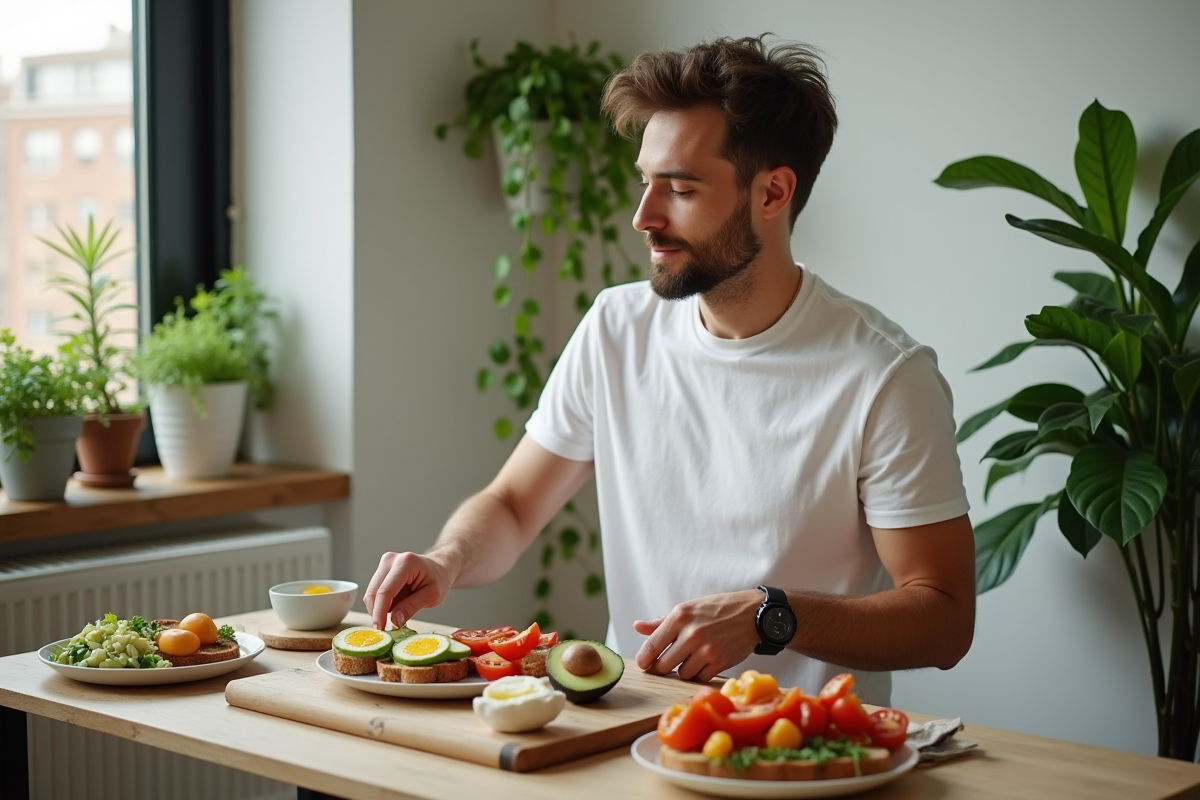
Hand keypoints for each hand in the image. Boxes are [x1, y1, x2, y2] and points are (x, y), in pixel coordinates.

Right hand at [363, 551, 452, 630]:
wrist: (439, 567)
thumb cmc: (439, 579)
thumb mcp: (433, 595)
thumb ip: (413, 607)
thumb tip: (394, 621)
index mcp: (406, 563)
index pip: (386, 591)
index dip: (380, 612)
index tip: (380, 629)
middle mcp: (391, 560)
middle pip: (374, 592)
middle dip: (377, 613)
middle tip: (385, 630)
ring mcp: (384, 564)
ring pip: (371, 593)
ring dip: (379, 608)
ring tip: (396, 614)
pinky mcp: (381, 570)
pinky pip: (374, 592)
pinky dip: (381, 604)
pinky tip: (394, 607)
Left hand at [633, 589, 762, 682]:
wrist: (753, 613)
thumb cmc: (718, 609)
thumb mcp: (688, 609)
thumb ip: (661, 622)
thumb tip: (638, 627)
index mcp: (680, 616)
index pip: (651, 646)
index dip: (644, 659)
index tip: (643, 664)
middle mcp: (692, 633)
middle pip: (663, 665)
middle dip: (662, 668)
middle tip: (666, 664)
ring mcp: (707, 649)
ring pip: (682, 673)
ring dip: (684, 670)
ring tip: (691, 658)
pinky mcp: (721, 661)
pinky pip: (700, 677)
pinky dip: (700, 673)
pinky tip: (704, 662)